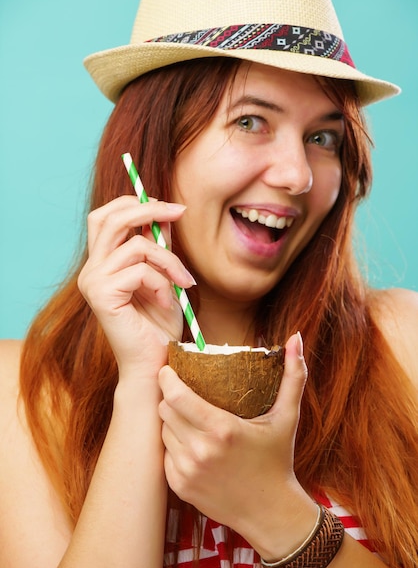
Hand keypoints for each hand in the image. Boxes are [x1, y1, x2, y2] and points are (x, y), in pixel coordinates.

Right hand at [77, 196, 194, 377]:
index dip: (134, 204)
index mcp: (101, 264)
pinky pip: (141, 271)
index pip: (105, 217)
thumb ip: (158, 246)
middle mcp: (91, 271)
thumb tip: (164, 214)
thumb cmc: (159, 325)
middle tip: (179, 211)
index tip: (169, 206)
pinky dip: (163, 283)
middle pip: (110, 218)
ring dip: (169, 260)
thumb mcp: (164, 276)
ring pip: (135, 246)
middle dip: (148, 210)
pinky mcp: (102, 295)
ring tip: (183, 282)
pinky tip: (167, 302)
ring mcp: (93, 282)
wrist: (154, 363)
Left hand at [158, 333, 308, 532]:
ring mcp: (187, 471)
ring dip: (170, 420)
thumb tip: (296, 337)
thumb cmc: (278, 460)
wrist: (271, 513)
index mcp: (222, 430)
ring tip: (184, 413)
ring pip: (162, 432)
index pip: (177, 396)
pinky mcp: (180, 487)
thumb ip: (293, 376)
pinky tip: (189, 440)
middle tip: (178, 389)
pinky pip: (165, 454)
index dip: (167, 378)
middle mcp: (200, 451)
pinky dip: (173, 444)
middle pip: (165, 410)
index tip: (168, 369)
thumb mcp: (288, 417)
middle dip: (168, 396)